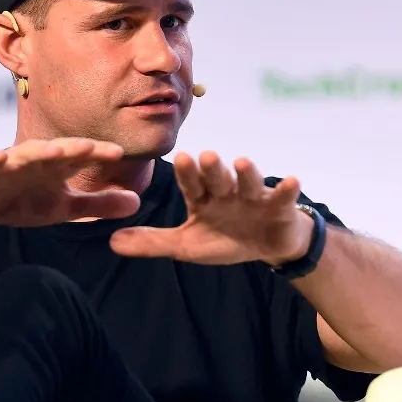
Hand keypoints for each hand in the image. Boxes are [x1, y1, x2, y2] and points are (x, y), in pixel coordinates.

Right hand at [0, 138, 140, 226]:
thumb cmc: (23, 199)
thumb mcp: (64, 208)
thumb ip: (98, 205)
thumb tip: (137, 202)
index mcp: (56, 166)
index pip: (80, 157)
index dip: (97, 153)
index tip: (119, 152)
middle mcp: (35, 159)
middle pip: (56, 151)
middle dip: (72, 147)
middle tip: (90, 147)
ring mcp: (9, 164)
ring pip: (25, 154)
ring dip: (39, 151)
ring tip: (54, 150)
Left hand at [110, 151, 314, 265]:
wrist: (267, 245)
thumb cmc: (225, 238)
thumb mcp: (186, 245)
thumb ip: (152, 242)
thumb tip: (112, 242)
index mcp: (203, 198)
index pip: (192, 184)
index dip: (188, 173)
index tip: (181, 158)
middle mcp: (226, 192)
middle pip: (218, 178)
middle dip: (213, 169)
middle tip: (206, 155)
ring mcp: (253, 197)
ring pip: (248, 182)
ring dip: (246, 173)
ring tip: (242, 162)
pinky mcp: (278, 207)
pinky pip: (282, 196)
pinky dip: (286, 189)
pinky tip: (290, 180)